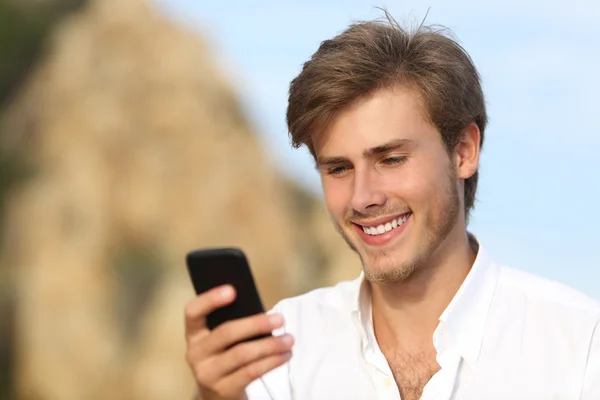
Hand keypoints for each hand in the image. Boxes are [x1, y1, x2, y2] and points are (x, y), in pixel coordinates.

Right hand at [185, 285, 293, 399]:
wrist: (218, 395)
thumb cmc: (226, 355)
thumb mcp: (221, 340)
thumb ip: (232, 323)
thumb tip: (262, 311)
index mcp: (194, 334)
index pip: (192, 312)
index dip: (210, 299)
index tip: (232, 290)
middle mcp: (195, 353)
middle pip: (226, 333)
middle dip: (256, 324)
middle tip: (280, 318)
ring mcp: (207, 374)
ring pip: (242, 354)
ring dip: (270, 345)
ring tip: (289, 339)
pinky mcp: (223, 390)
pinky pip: (251, 372)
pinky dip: (272, 362)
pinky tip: (285, 355)